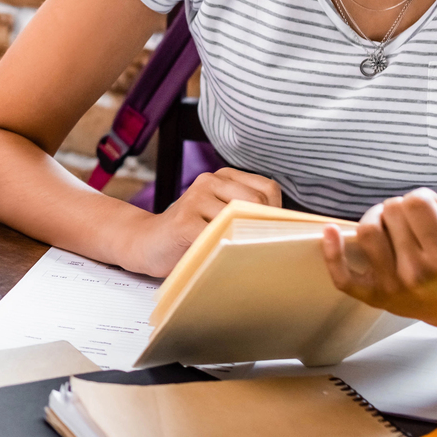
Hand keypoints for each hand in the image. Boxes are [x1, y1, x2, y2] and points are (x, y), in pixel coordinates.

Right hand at [127, 167, 280, 276]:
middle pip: (257, 203)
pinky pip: (218, 237)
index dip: (276, 214)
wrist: (146, 243)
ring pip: (240, 219)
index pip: (268, 189)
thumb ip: (247, 214)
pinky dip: (225, 251)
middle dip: (262, 229)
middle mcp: (209, 180)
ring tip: (237, 257)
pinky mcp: (184, 221)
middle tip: (258, 251)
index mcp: (223, 177)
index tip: (267, 235)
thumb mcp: (221, 217)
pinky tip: (220, 259)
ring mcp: (195, 198)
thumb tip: (289, 230)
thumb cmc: (190, 235)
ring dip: (244, 243)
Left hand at [320, 163, 436, 323]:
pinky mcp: (373, 296)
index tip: (436, 211)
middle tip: (419, 223)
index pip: (415, 203)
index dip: (425, 198)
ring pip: (367, 230)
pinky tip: (329, 231)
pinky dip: (332, 252)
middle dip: (404, 209)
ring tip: (394, 226)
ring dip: (377, 219)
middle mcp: (417, 272)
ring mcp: (392, 286)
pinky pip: (342, 275)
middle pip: (391, 211)